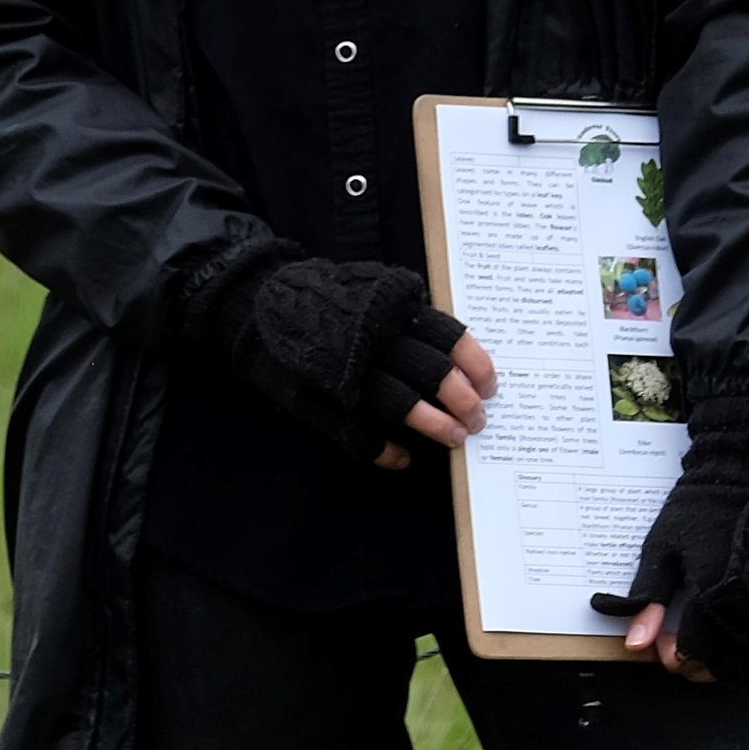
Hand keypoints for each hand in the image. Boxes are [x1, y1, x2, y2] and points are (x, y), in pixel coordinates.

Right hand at [182, 236, 496, 467]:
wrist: (257, 304)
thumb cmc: (328, 300)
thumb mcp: (374, 291)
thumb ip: (409, 315)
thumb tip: (459, 354)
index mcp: (389, 307)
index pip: (446, 335)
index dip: (474, 364)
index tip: (491, 385)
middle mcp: (371, 337)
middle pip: (430, 372)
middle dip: (461, 401)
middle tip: (478, 421)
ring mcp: (343, 370)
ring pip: (400, 403)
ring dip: (433, 425)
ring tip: (454, 439)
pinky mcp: (318, 401)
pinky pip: (358, 435)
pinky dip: (384, 450)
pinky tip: (402, 458)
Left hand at [590, 390, 748, 678]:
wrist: (744, 473)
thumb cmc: (696, 509)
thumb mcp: (661, 546)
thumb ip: (648, 595)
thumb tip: (633, 645)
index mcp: (711, 593)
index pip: (692, 653)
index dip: (673, 657)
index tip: (664, 645)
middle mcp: (745, 604)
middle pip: (724, 665)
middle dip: (700, 667)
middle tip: (684, 649)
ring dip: (727, 663)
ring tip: (710, 646)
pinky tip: (736, 638)